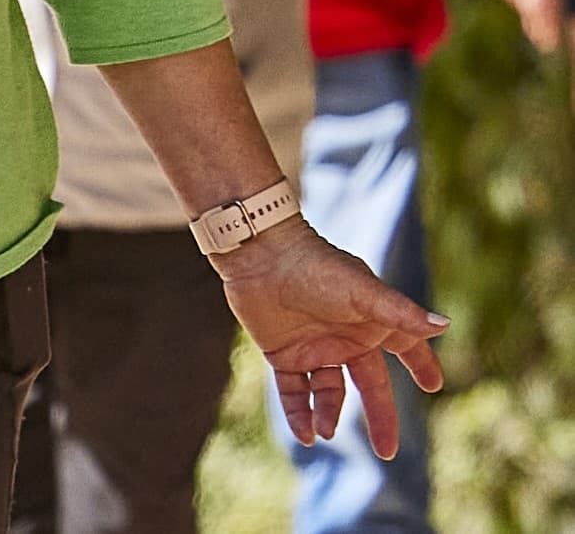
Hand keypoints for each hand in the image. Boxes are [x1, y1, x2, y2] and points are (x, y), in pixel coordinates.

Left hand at [214, 221, 445, 453]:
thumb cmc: (316, 267)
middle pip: (369, 386)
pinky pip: (294, 392)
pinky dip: (298, 413)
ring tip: (326, 432)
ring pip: (328, 394)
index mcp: (371, 324)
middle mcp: (345, 339)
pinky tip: (305, 434)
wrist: (261, 255)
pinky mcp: (282, 354)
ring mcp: (314, 348)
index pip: (406, 349)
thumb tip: (445, 324)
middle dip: (380, 417)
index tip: (434, 385)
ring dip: (329, 415)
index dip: (421, 365)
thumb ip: (401, 313)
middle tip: (388, 452)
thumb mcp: (363, 292)